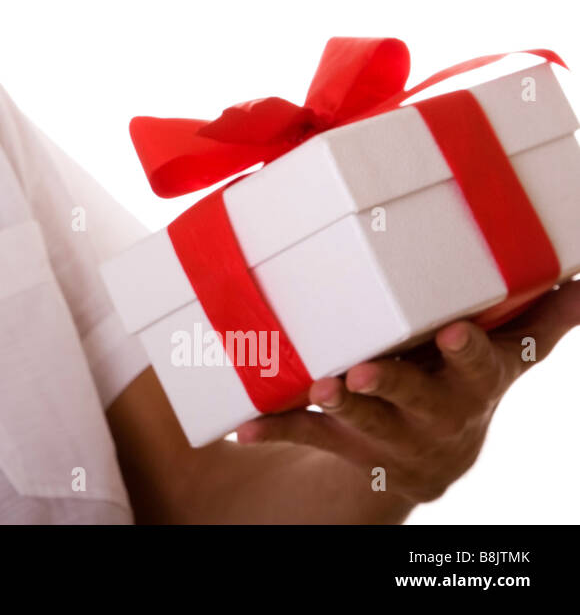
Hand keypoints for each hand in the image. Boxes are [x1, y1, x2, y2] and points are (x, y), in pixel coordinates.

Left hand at [234, 277, 579, 502]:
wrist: (429, 462)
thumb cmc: (461, 384)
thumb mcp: (506, 356)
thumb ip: (541, 318)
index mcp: (471, 384)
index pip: (479, 369)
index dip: (467, 353)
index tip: (454, 332)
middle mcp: (433, 414)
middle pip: (414, 399)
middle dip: (391, 385)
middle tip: (364, 370)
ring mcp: (387, 434)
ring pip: (361, 422)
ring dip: (338, 406)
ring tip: (317, 386)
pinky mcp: (344, 445)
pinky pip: (306, 439)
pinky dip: (273, 430)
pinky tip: (240, 427)